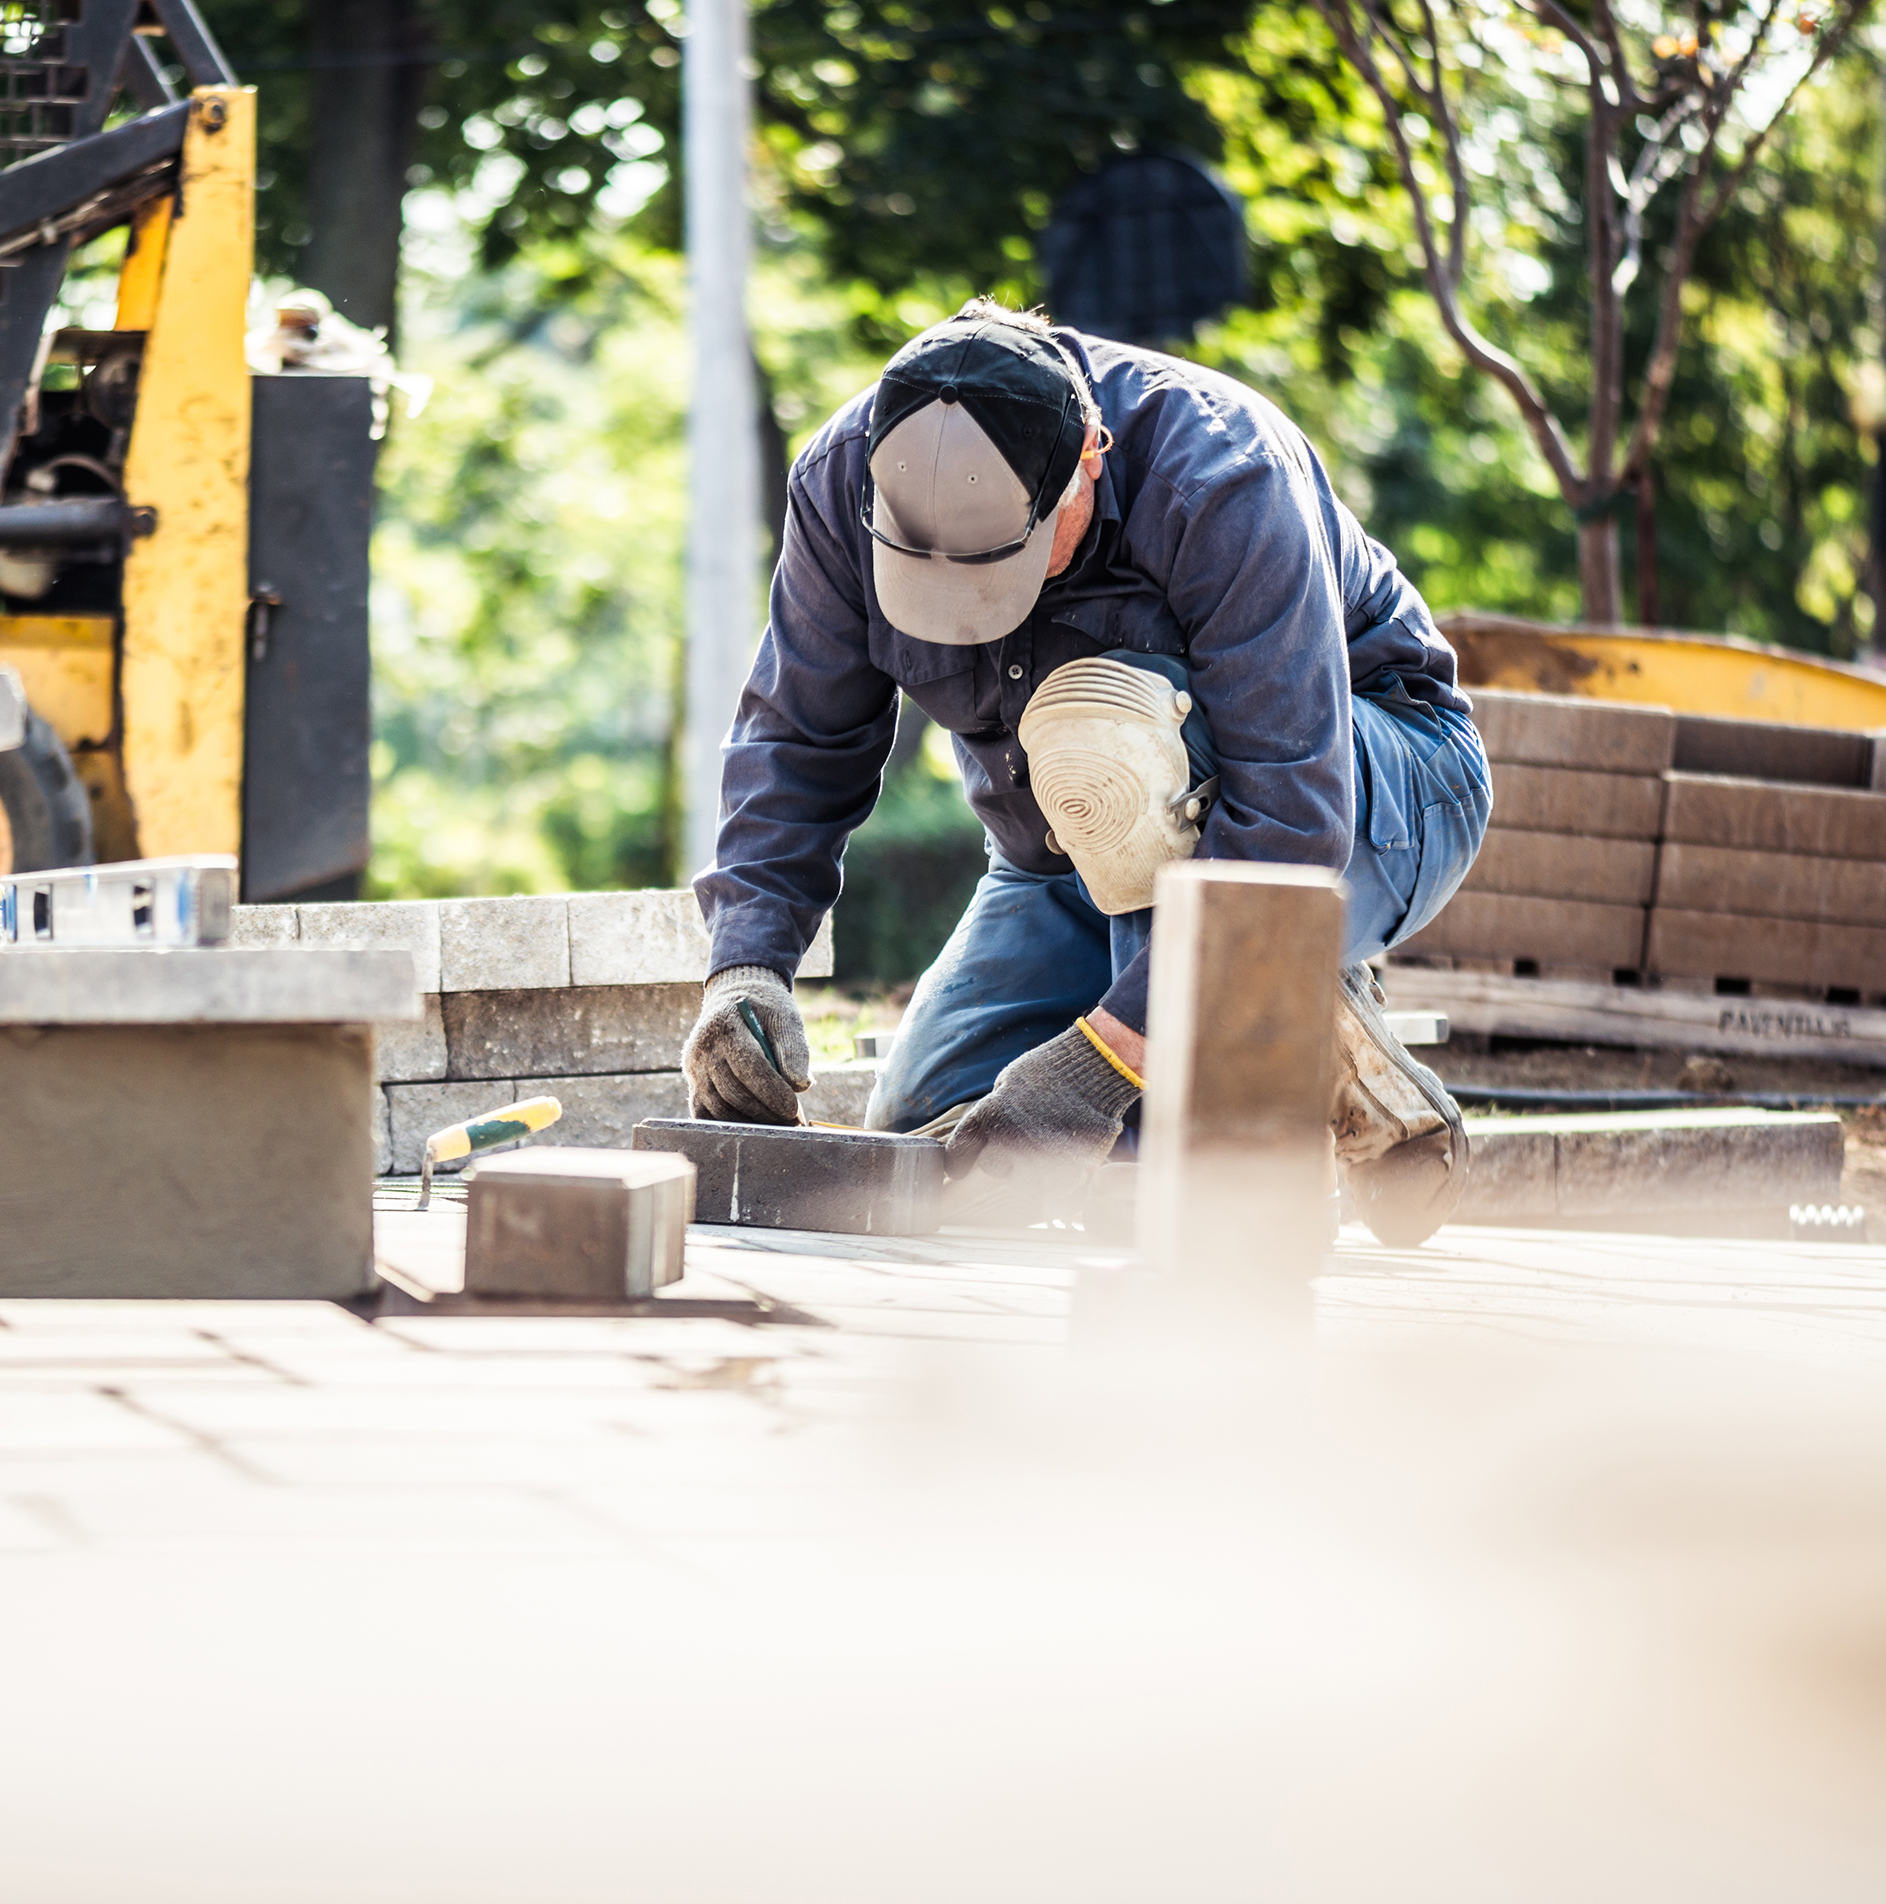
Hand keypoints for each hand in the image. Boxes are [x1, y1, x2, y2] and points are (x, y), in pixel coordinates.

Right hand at [683, 966, 811, 1123]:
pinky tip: (754, 1123)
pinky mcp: (692, 1084)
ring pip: (719, 1108)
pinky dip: (730, 1124)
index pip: (747, 1065)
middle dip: (765, 1112)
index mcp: (725, 1025)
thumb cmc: (765, 1010)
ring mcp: (693, 1069)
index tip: (793, 1108)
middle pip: (733, 1092)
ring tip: (777, 1124)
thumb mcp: (785, 1018)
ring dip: (750, 1122)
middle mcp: (703, 1049)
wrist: (734, 1000)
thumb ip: (794, 1049)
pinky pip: (706, 1114)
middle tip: (790, 1123)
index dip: (771, 1090)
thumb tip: (801, 1086)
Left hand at [943, 1021, 1139, 1181]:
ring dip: (1029, 1173)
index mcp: (988, 1115)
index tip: (960, 1164)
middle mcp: (1008, 1140)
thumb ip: (992, 1111)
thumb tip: (985, 1132)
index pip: (958, 1152)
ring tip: (1045, 1152)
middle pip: (992, 1168)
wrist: (1097, 1067)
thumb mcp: (1008, 1081)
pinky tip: (1063, 1162)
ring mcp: (1038, 1157)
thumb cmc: (1052, 1068)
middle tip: (1020, 1144)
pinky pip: (1053, 1189)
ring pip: (1022, 1184)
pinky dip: (1056, 1180)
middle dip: (1001, 1159)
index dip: (958, 1159)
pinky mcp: (1067, 1168)